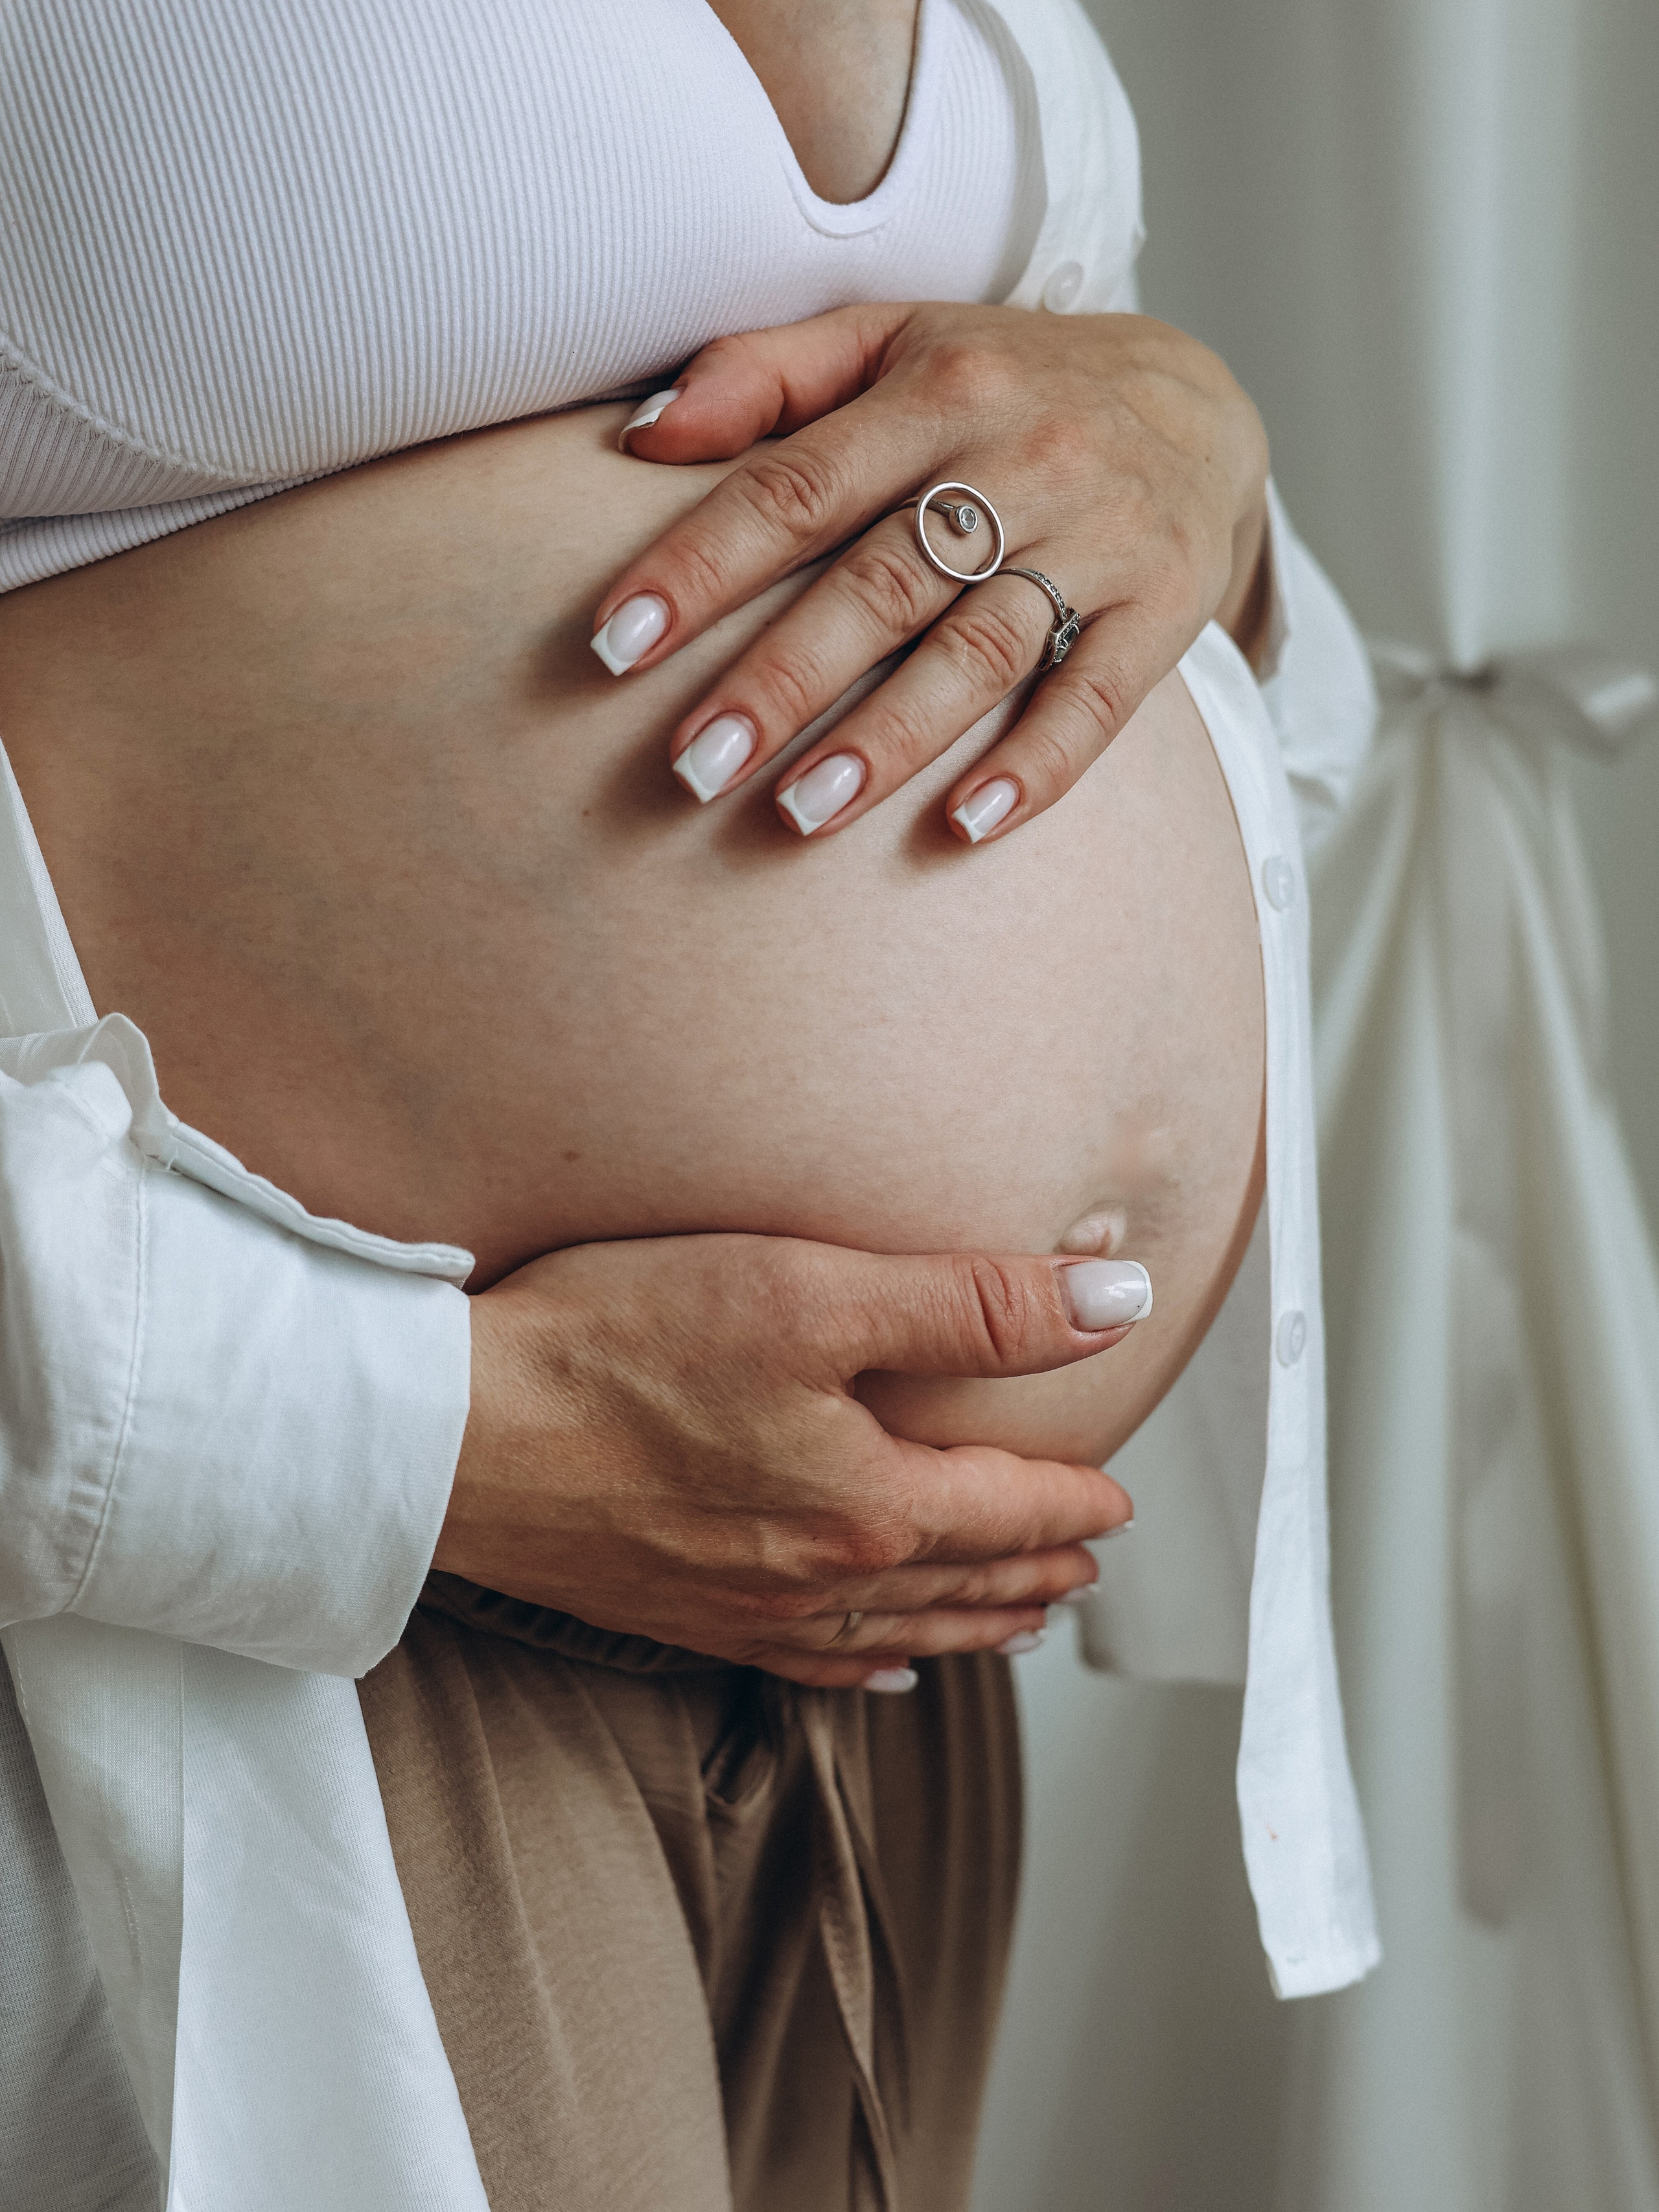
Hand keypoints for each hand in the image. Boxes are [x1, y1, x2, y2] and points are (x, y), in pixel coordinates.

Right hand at [436, 1232, 1143, 1687]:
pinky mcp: (676, 1612)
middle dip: (1034, 1569)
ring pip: (895, 1629)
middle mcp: (819, 1577)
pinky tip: (878, 1670)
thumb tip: (1117, 1300)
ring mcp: (743, 1607)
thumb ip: (972, 1302)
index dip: (1073, 1500)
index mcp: (869, 1505)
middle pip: (961, 1581)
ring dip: (968, 1623)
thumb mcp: (809, 1291)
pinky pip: (803, 1661)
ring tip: (1017, 1619)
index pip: (1010, 1507)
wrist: (450, 1437)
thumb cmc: (617, 1346)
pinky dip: (865, 1665)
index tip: (1117, 1499)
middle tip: (1084, 1563)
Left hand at [589, 302, 1270, 843]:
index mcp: (936, 390)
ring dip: (890, 737)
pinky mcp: (1167, 602)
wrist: (1201, 400)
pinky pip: (1101, 698)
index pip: (797, 485)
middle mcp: (1021, 456)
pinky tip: (965, 828)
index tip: (617, 644)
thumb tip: (638, 442)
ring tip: (801, 814)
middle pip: (882, 581)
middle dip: (779, 679)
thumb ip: (763, 376)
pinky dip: (1038, 766)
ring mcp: (1100, 534)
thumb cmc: (1006, 386)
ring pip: (982, 646)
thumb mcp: (891, 341)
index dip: (702, 565)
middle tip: (693, 767)